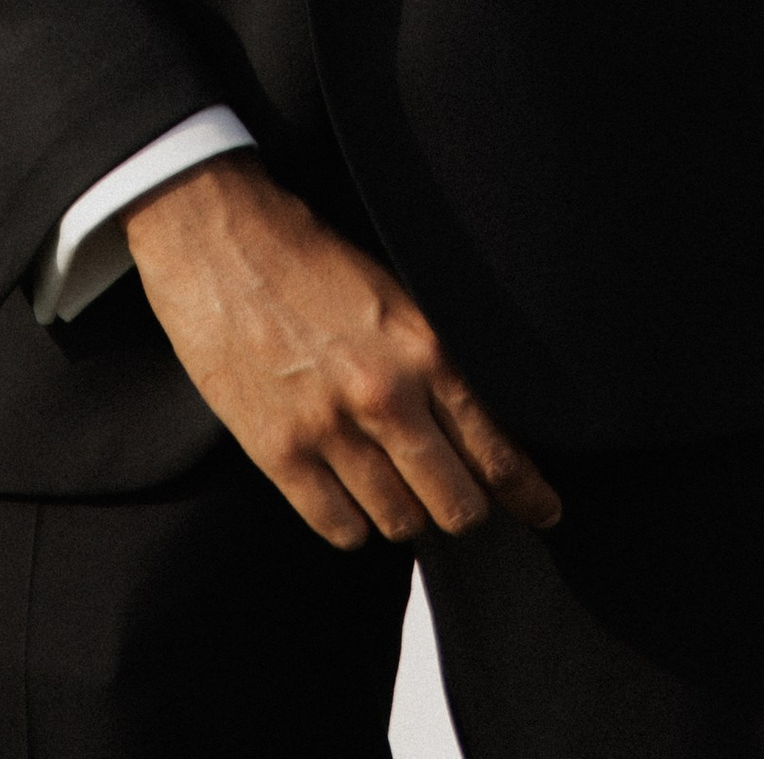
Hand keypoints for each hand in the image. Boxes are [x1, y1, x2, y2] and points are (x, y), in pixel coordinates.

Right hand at [123, 150, 559, 552]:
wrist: (219, 235)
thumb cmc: (308, 255)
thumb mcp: (395, 292)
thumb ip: (434, 356)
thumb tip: (473, 419)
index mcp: (425, 347)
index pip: (497, 450)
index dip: (528, 494)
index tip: (545, 512)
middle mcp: (386, 395)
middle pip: (456, 504)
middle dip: (464, 509)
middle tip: (458, 501)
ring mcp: (330, 428)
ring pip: (400, 523)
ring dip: (405, 514)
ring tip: (395, 489)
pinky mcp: (277, 451)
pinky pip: (340, 529)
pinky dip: (352, 524)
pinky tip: (349, 498)